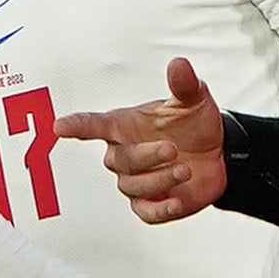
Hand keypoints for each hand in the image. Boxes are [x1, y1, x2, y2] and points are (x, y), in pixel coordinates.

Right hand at [57, 57, 228, 224]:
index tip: (59, 126)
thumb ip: (184, 85)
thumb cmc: (194, 125)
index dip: (76, 126)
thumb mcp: (193, 101)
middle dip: (146, 156)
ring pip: (132, 186)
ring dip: (160, 179)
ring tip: (186, 168)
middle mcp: (124, 155)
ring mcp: (136, 182)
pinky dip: (159, 210)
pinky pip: (145, 213)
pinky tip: (176, 202)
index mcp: (125, 126)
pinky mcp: (151, 204)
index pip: (93, 125)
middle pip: (118, 160)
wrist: (219, 154)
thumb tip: (179, 64)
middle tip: (172, 148)